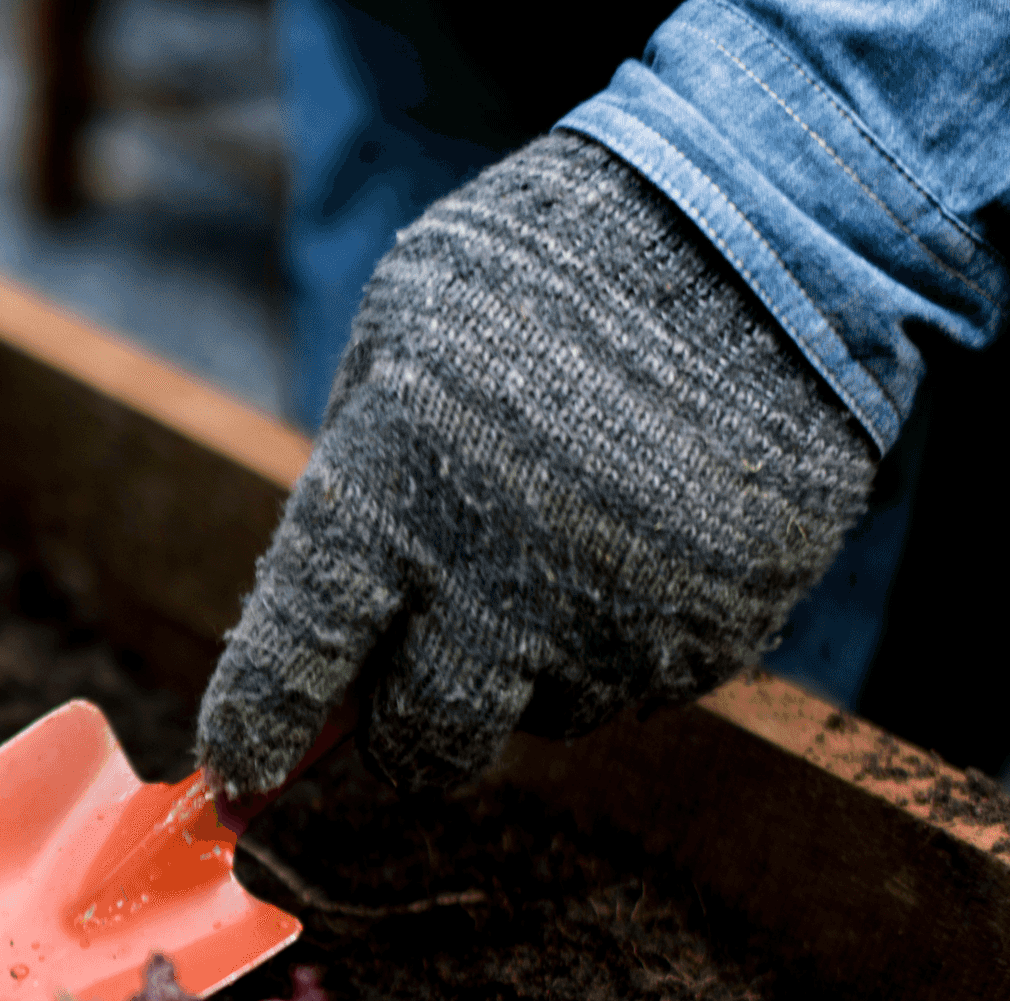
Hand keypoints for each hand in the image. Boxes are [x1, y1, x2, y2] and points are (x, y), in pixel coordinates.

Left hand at [197, 132, 878, 796]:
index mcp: (394, 487)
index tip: (236, 771)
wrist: (772, 221)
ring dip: (530, 663)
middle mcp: (501, 573)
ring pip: (540, 716)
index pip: (294, 659)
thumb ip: (350, 479)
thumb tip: (313, 623)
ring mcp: (620, 614)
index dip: (254, 730)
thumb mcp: (400, 330)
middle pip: (421, 744)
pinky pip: (642, 686)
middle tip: (415, 671)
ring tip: (565, 532)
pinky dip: (625, 637)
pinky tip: (642, 533)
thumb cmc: (553, 263)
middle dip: (404, 727)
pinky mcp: (721, 629)